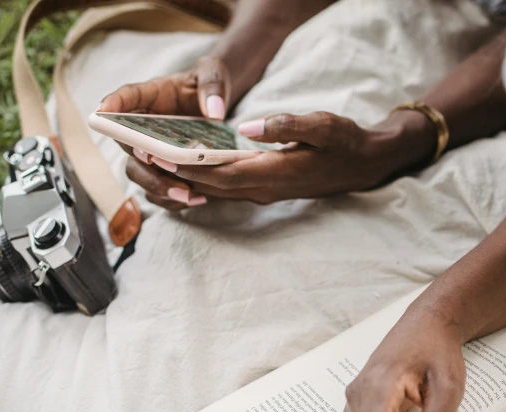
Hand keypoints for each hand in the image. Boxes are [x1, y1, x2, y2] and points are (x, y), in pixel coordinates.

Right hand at [98, 56, 232, 208]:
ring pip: (138, 171)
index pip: (125, 97)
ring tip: (185, 194)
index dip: (111, 105)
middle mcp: (143, 125)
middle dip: (138, 155)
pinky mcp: (164, 170)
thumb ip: (213, 87)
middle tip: (154, 161)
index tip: (101, 111)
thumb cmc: (208, 85)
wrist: (217, 107)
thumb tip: (215, 112)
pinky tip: (196, 199)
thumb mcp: (214, 76)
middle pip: (127, 143)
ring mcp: (151, 150)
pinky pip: (158, 189)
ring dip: (156, 185)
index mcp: (151, 95)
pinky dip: (172, 199)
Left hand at [134, 110, 431, 208]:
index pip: (220, 173)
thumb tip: (247, 127)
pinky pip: (228, 189)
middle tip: (142, 157)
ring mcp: (265, 191)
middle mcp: (264, 188)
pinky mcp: (266, 188)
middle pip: (211, 186)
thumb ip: (286, 125)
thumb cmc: (344, 142)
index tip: (157, 154)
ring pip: (217, 191)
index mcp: (274, 172)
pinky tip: (189, 170)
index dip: (187, 166)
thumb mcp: (323, 126)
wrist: (364, 164)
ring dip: (186, 179)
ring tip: (156, 162)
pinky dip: (205, 181)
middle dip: (176, 174)